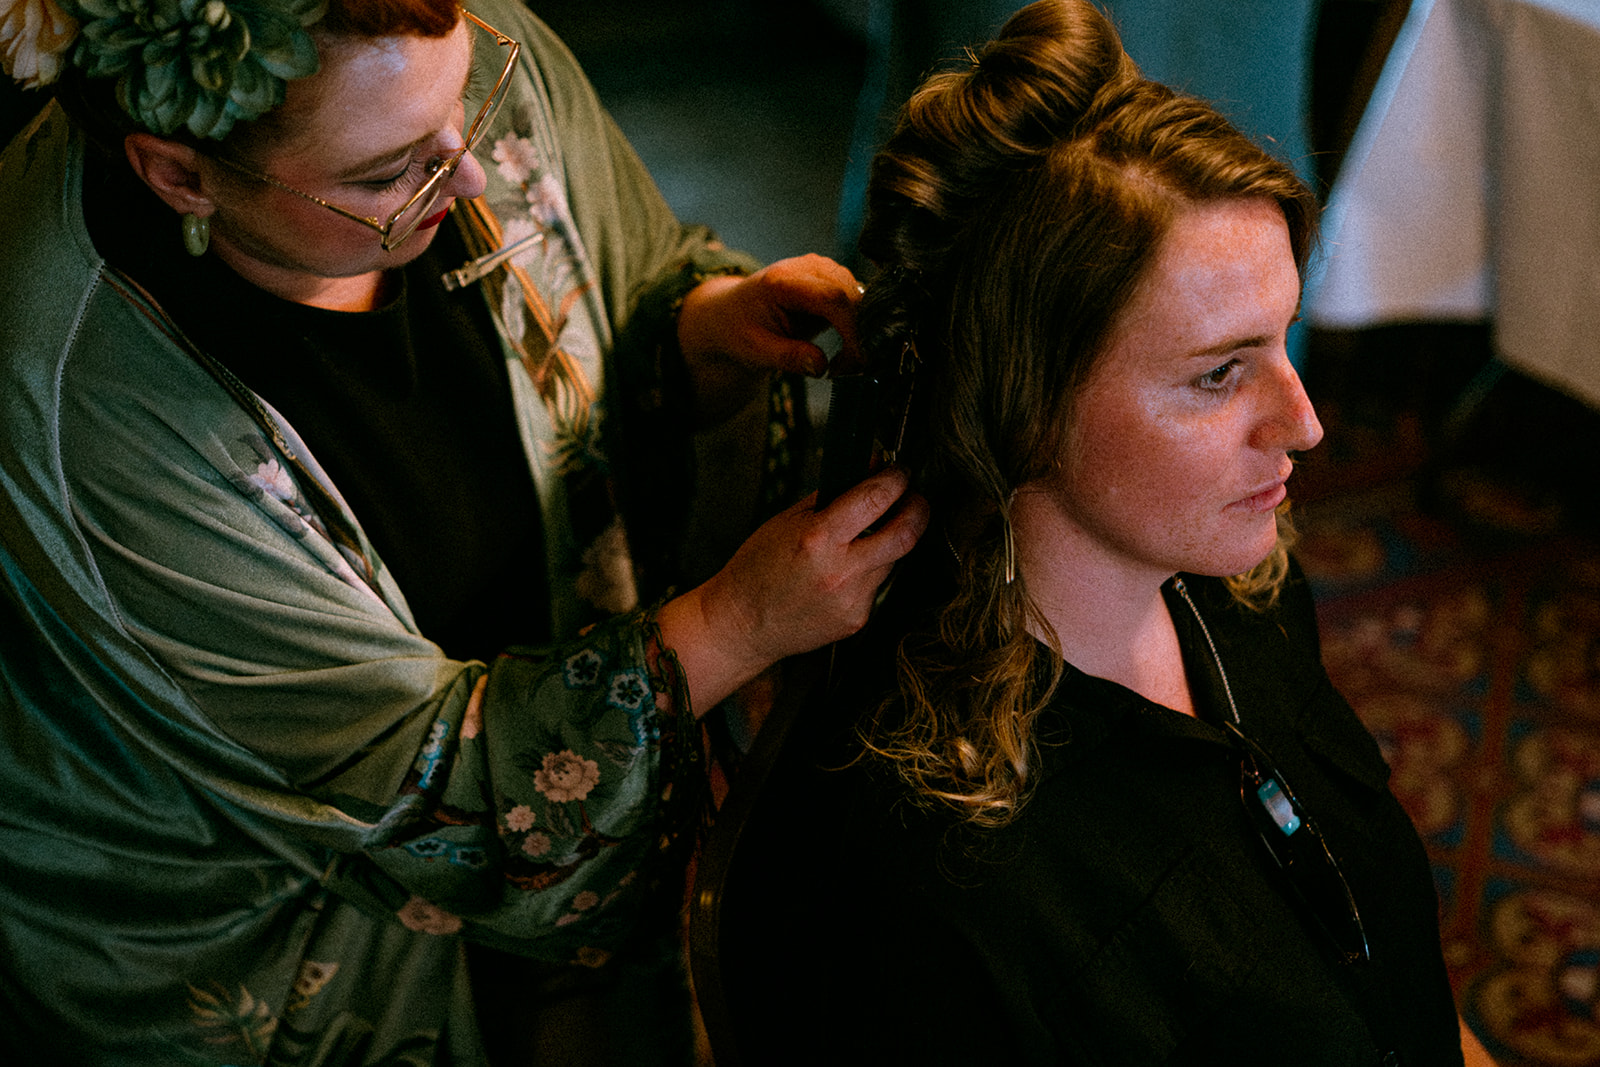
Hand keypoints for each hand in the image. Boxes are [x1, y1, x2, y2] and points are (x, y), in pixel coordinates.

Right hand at [658, 466, 928, 714]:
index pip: (876, 498)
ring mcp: (852, 599)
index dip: (896, 478)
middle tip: (914, 498)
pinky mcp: (857, 619)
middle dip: (918, 508)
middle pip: (906, 533)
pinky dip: (871, 570)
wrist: (742, 625)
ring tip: (870, 535)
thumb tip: (869, 469)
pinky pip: (878, 585)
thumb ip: (832, 495)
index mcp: (817, 538)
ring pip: (895, 559)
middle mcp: (840, 571)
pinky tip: (845, 572)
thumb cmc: (757, 570)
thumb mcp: (786, 521)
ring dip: (892, 540)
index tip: (900, 472)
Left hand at [678, 255, 862, 420]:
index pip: (832, 298)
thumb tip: (821, 366)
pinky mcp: (831, 278)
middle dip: (859, 334)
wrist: (729, 313)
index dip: (851, 328)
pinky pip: (856, 300)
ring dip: (860, 331)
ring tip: (842, 364)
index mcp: (781, 281)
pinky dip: (858, 326)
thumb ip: (787, 358)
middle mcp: (805, 266)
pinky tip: (844, 350)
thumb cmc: (739, 330)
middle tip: (849, 371)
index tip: (855, 362)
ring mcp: (821, 268)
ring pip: (859, 297)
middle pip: (851, 295)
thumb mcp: (755, 351)